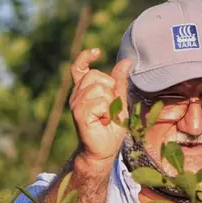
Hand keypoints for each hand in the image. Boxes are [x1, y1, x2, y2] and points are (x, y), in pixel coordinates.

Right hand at [69, 48, 133, 163]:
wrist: (103, 150)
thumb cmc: (110, 128)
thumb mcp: (119, 102)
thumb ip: (120, 83)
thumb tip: (126, 61)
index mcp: (84, 90)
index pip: (79, 67)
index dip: (85, 57)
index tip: (97, 51)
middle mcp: (77, 95)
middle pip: (95, 76)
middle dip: (110, 89)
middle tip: (109, 108)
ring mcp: (76, 104)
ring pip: (99, 88)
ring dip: (109, 103)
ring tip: (106, 117)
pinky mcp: (78, 113)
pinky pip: (100, 102)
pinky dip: (107, 112)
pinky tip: (103, 121)